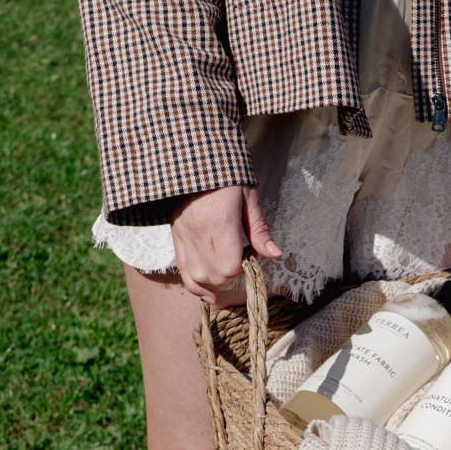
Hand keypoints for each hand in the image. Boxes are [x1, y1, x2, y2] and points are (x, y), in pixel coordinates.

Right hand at [170, 184, 281, 303]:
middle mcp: (198, 232)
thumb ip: (259, 230)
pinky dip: (195, 285)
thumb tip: (275, 254)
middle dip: (231, 276)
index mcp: (220, 222)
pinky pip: (182, 271)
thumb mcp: (250, 198)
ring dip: (214, 281)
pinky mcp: (175, 236)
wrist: (194, 156)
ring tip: (225, 271)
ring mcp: (184, 235)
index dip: (244, 268)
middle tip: (239, 258)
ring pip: (197, 278)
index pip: (230, 267)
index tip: (250, 253)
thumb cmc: (228, 175)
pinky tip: (208, 293)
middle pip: (215, 276)